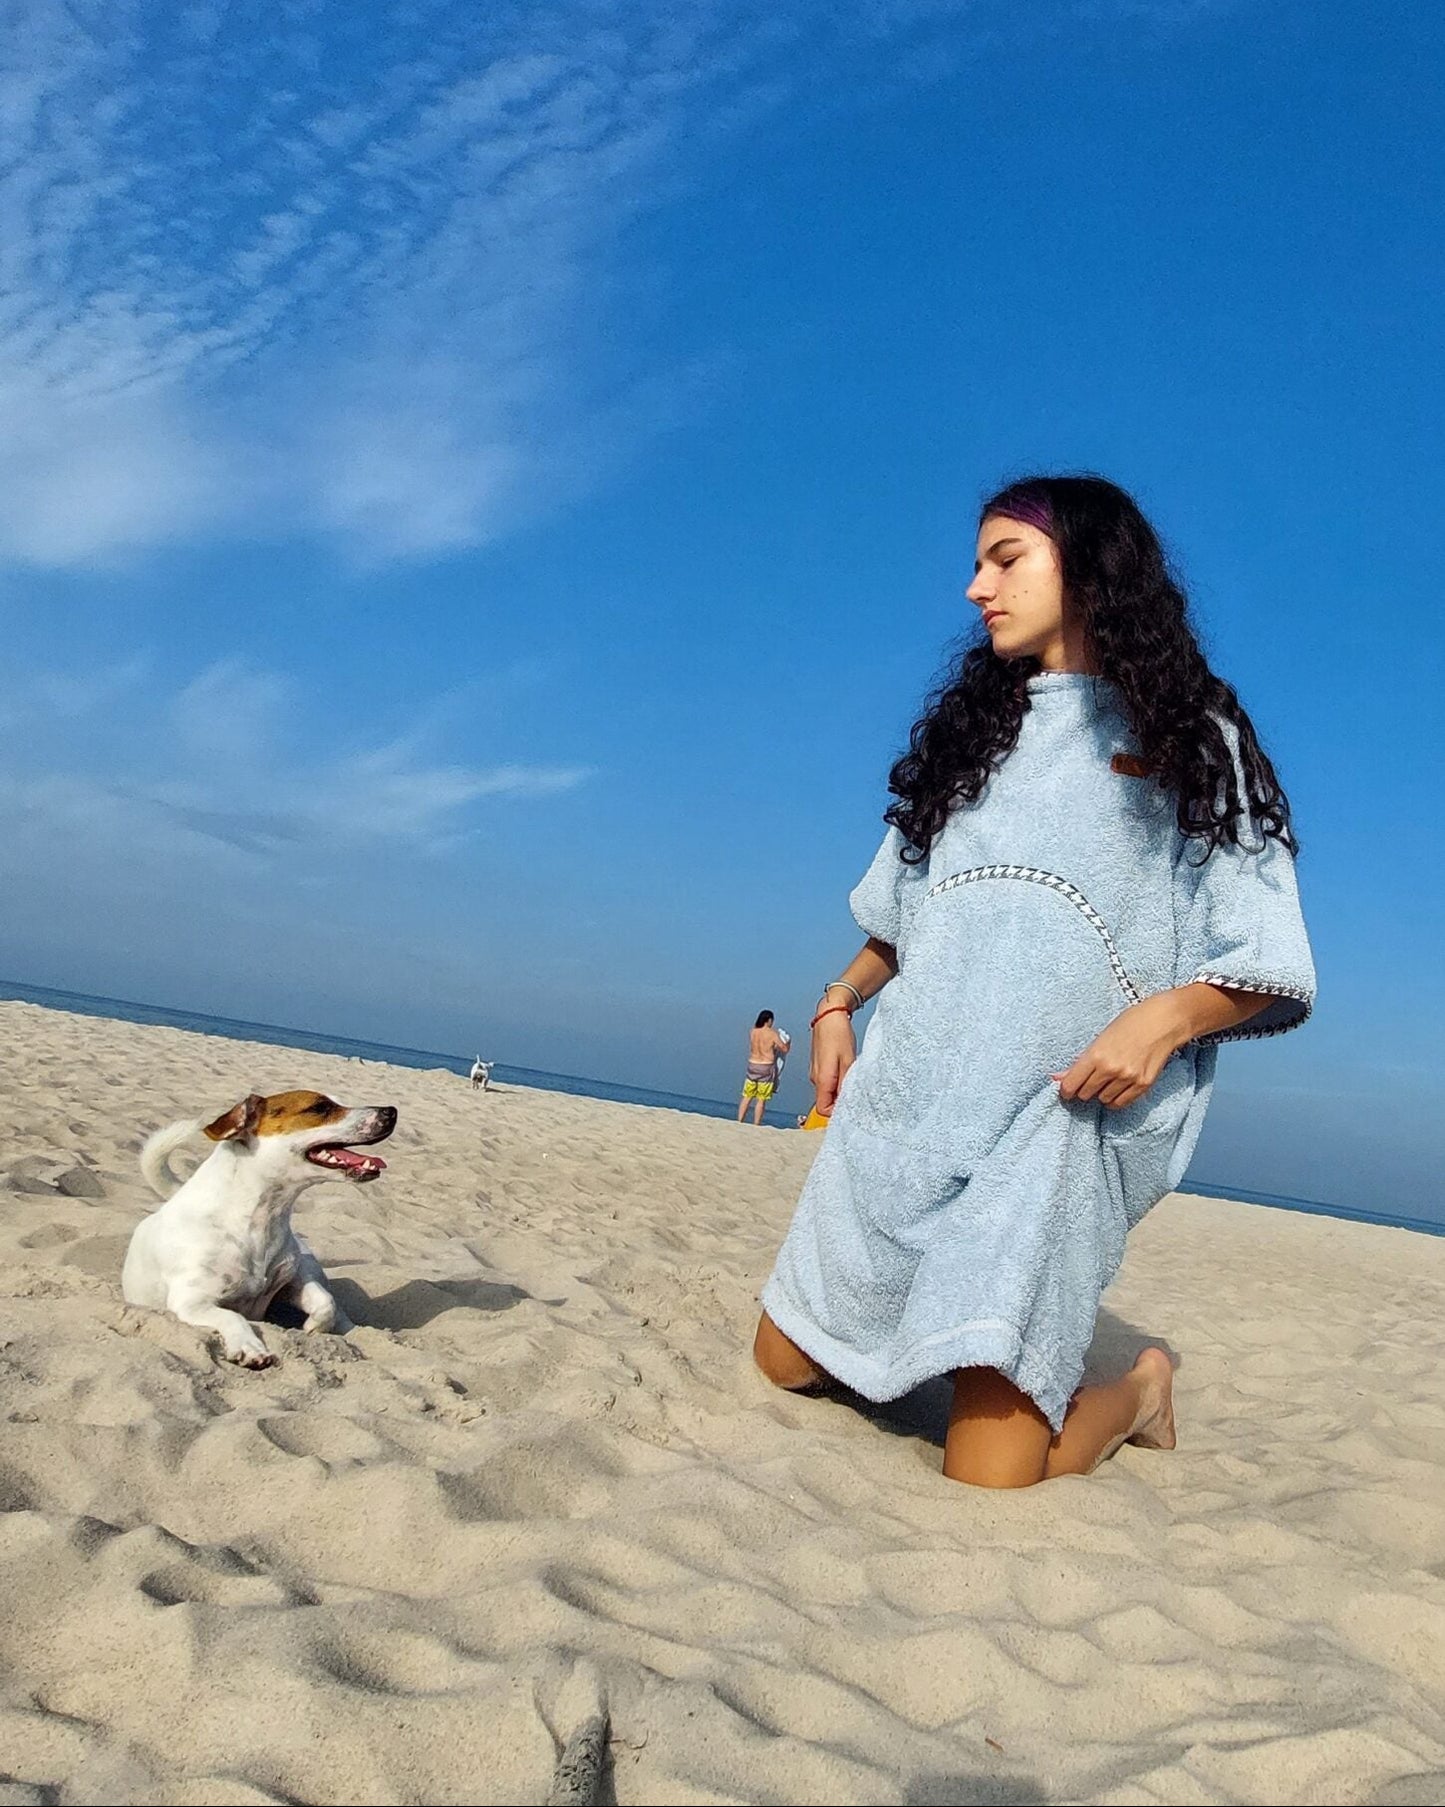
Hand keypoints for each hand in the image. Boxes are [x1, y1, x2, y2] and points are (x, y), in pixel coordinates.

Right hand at [811, 1011, 856, 1116]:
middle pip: (825, 1102)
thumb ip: (846, 1084)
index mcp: (821, 1079)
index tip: (851, 1105)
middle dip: (840, 1100)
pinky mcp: (818, 1066)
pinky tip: (846, 1069)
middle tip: (856, 1090)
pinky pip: (826, 1081)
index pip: (823, 1110)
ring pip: (827, 1091)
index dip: (836, 1112)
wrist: (829, 1015)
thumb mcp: (849, 1060)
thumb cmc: (839, 1034)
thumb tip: (847, 1102)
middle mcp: (815, 1078)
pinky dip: (837, 1080)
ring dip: (839, 1089)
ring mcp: (815, 1072)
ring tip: (852, 1076)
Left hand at [1052, 995, 1185, 1110]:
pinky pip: (1121, 1103)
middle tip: (1090, 1079)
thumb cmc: (1130, 1023)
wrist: (1163, 1021)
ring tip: (1108, 1078)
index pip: (1071, 1085)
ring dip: (1101, 1093)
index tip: (1067, 1089)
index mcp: (1096, 1055)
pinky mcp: (1143, 1085)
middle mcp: (1111, 1069)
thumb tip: (1057, 1078)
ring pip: (1103, 1100)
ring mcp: (1128, 1079)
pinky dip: (1116, 1099)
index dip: (1066, 1089)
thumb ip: (1079, 1062)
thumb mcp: (1100, 1038)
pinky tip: (1117, 1087)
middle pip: (1085, 1094)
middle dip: (1084, 1089)